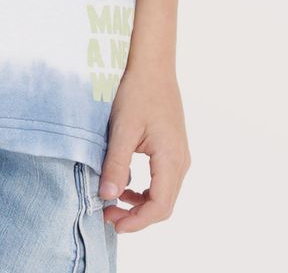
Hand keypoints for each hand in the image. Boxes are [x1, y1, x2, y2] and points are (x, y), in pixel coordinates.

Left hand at [98, 63, 190, 232]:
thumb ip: (116, 164)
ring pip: (163, 193)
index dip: (137, 222)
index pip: (160, 206)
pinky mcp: (172, 149)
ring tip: (112, 201)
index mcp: (171, 158)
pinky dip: (144, 189)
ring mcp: (179, 155)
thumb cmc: (137, 92)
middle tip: (107, 214)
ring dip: (139, 204)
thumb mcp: (123, 128)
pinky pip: (162, 180)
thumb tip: (107, 197)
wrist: (152, 65)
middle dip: (136, 216)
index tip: (113, 222)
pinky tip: (125, 183)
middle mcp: (180, 161)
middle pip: (163, 204)